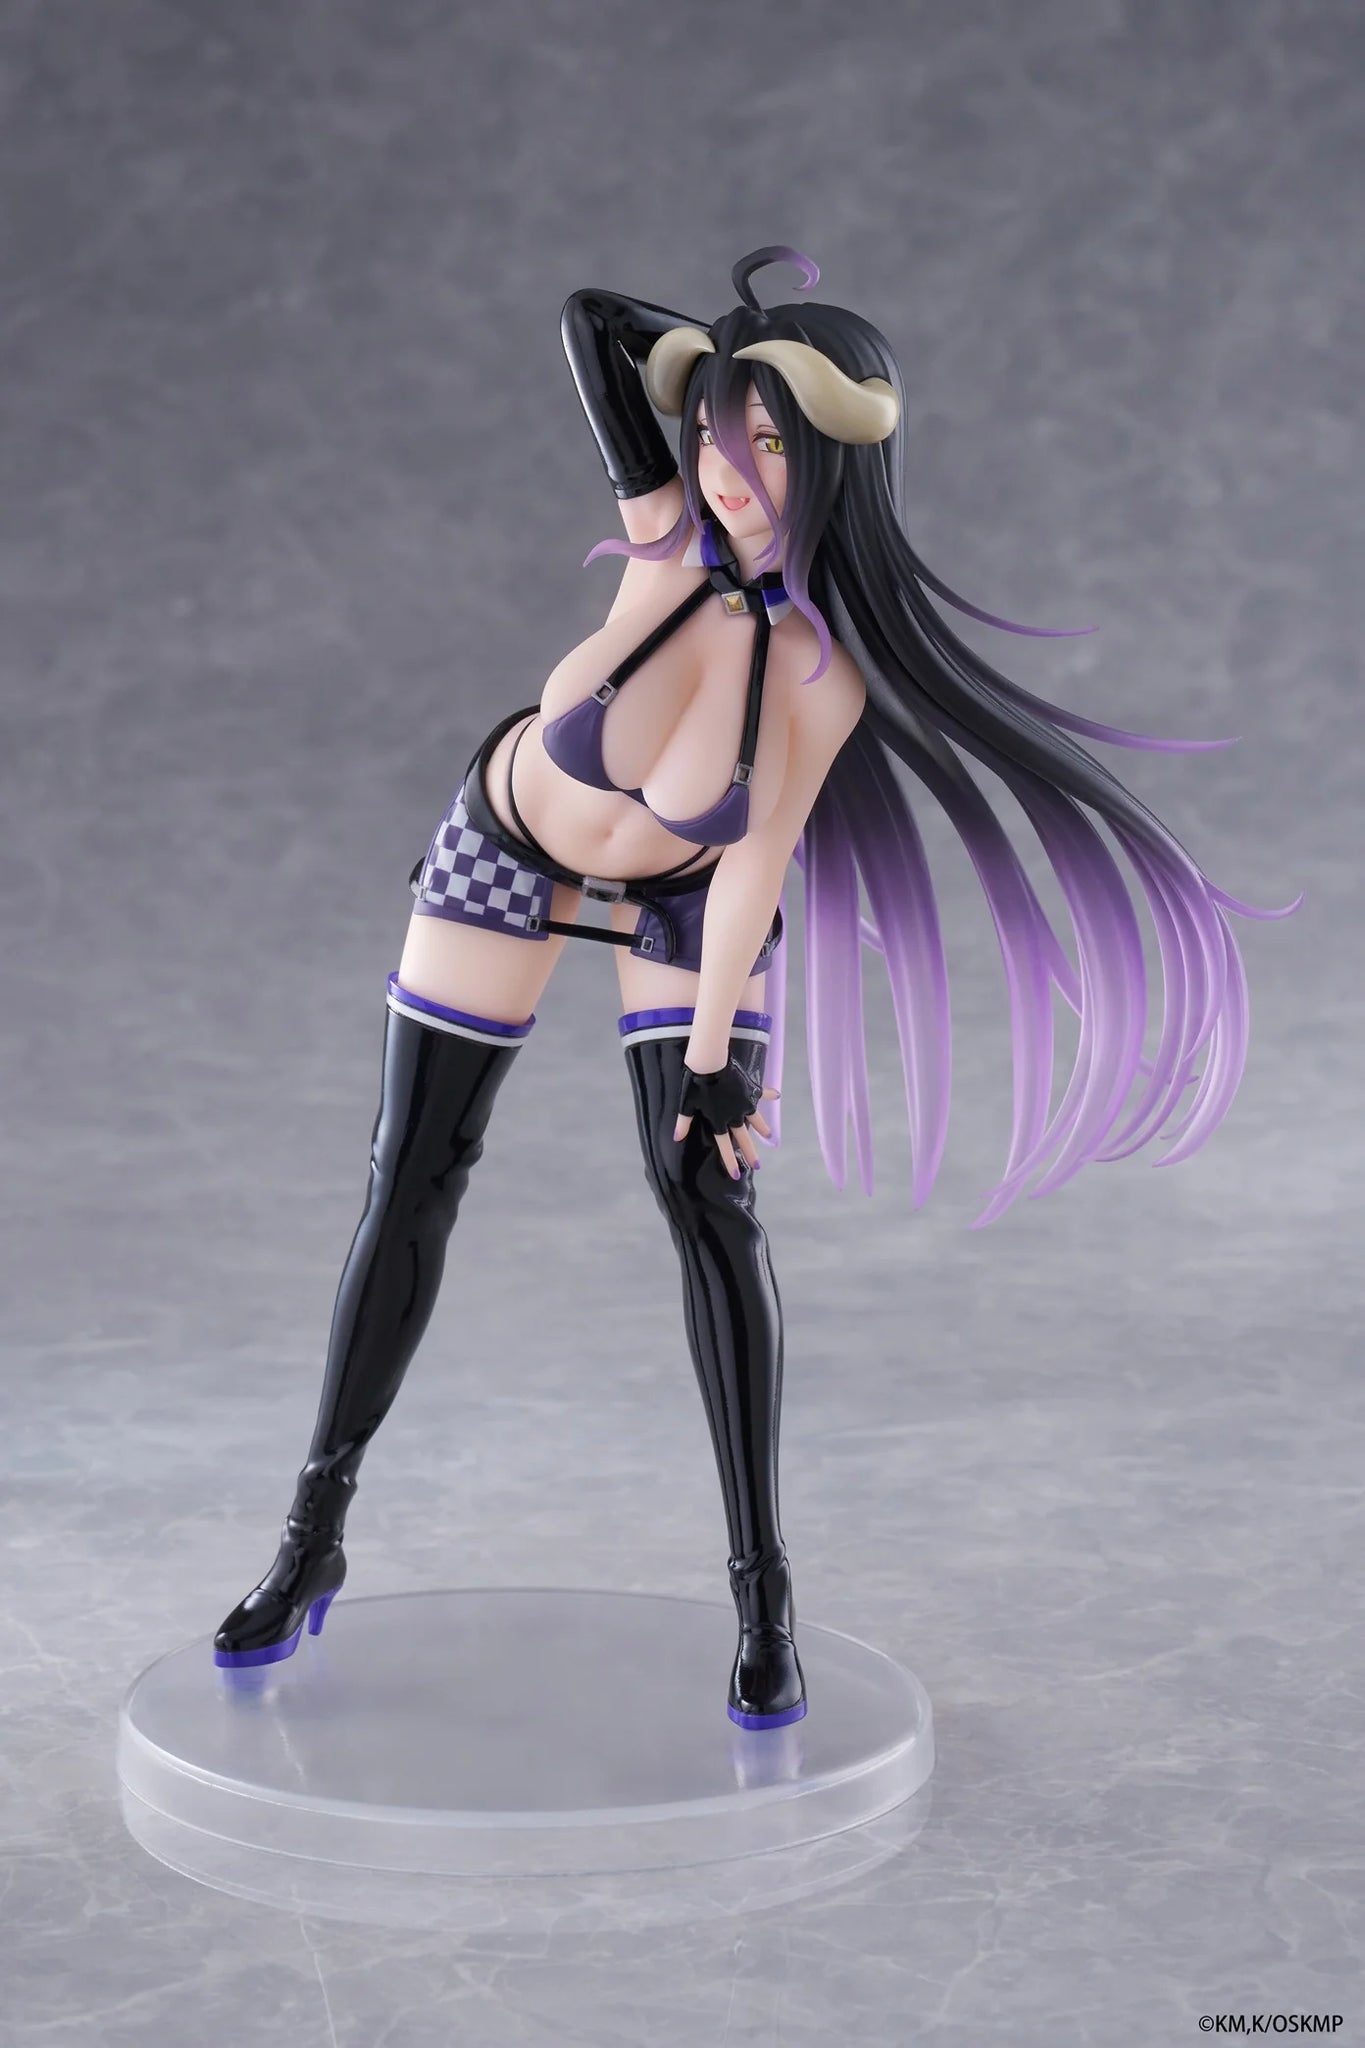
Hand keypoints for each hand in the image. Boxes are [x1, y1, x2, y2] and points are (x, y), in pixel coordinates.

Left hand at [673, 1058, 779, 1179]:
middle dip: (750, 1152)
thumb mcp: (686, 1104)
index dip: (729, 1160)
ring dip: (763, 1128)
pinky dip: (769, 1094)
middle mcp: (735, 1115)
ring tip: (769, 1136)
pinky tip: (777, 1095)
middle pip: (744, 1138)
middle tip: (757, 1165)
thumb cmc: (695, 1083)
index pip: (724, 1145)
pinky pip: (762, 1093)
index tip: (735, 1174)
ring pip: (757, 1119)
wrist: (710, 1063)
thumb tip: (677, 1138)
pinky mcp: (750, 1089)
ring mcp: (745, 1103)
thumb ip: (684, 1123)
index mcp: (719, 1120)